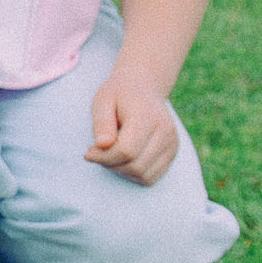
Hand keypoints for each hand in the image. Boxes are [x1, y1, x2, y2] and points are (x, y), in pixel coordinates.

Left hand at [86, 67, 177, 184]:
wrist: (143, 85)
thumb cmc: (118, 94)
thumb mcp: (102, 101)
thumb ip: (102, 123)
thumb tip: (103, 145)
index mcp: (147, 118)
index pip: (126, 151)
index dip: (103, 157)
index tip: (89, 151)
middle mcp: (165, 132)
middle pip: (135, 166)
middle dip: (110, 164)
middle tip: (97, 152)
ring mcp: (172, 143)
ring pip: (143, 175)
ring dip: (121, 171)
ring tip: (110, 154)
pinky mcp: (172, 152)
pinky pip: (151, 177)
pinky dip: (133, 174)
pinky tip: (122, 159)